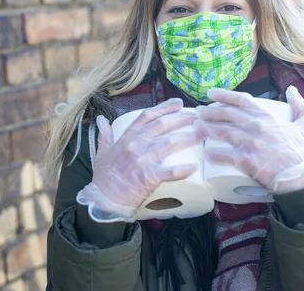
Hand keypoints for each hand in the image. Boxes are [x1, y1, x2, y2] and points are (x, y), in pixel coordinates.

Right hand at [76, 98, 203, 221]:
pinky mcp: (148, 176)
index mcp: (127, 138)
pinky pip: (169, 171)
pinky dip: (182, 169)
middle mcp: (136, 145)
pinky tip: (194, 167)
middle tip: (198, 117)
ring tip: (202, 134)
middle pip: (162, 125)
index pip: (147, 116)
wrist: (103, 200)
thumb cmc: (104, 178)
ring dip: (188, 137)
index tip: (179, 104)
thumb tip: (101, 119)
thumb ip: (104, 135)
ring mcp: (142, 160)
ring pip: (169, 143)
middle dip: (181, 118)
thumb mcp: (102, 153)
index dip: (164, 108)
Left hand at [195, 86, 303, 193]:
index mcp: (267, 117)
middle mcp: (256, 126)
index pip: (241, 100)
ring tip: (195, 127)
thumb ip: (298, 105)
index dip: (224, 95)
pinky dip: (214, 154)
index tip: (210, 93)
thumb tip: (292, 89)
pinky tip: (205, 154)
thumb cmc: (302, 153)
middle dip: (210, 111)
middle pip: (227, 114)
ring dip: (207, 129)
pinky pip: (226, 155)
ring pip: (223, 132)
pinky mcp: (247, 160)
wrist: (303, 177)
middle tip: (197, 112)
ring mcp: (251, 143)